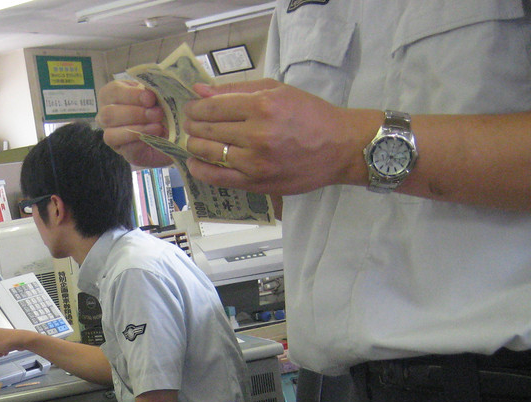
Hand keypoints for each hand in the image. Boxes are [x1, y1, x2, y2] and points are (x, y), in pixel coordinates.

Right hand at [96, 80, 172, 167]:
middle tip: (157, 113)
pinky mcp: (126, 153)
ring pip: (111, 135)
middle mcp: (106, 116)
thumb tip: (150, 92)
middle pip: (108, 114)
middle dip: (134, 113)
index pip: (112, 91)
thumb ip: (152, 91)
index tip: (150, 98)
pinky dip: (142, 143)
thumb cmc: (161, 107)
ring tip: (158, 127)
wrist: (176, 131)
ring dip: (137, 130)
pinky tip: (155, 137)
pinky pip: (127, 149)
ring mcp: (113, 137)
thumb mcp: (157, 94)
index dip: (131, 94)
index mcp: (112, 96)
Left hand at [181, 79, 365, 194]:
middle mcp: (257, 134)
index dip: (196, 108)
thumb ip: (236, 89)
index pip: (212, 107)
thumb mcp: (277, 90)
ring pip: (208, 152)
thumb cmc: (310, 114)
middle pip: (207, 129)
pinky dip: (200, 169)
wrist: (340, 147)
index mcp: (262, 106)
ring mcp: (255, 162)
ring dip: (194, 145)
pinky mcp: (256, 183)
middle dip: (192, 125)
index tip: (192, 108)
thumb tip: (200, 91)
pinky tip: (195, 162)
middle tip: (190, 124)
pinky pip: (217, 177)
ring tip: (194, 140)